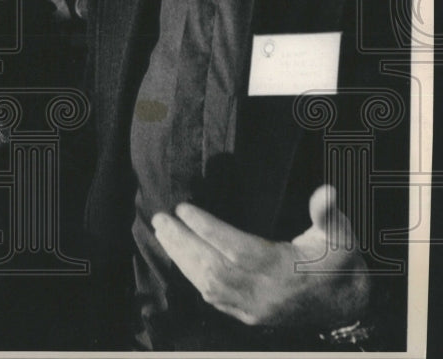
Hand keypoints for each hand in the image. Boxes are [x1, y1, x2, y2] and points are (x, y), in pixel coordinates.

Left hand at [151, 185, 370, 326]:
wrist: (348, 306)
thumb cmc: (340, 262)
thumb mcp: (340, 236)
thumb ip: (328, 214)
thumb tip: (326, 191)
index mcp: (285, 269)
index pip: (236, 248)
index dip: (207, 228)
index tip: (183, 208)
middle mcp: (266, 292)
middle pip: (214, 268)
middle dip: (183, 242)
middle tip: (161, 218)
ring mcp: (257, 308)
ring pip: (209, 285)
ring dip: (182, 259)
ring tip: (163, 234)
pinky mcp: (251, 317)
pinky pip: (215, 299)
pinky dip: (194, 278)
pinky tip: (180, 259)